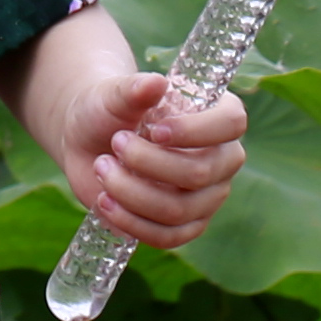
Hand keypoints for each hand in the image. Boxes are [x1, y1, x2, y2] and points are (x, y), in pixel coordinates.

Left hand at [0, 4, 247, 250]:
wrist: (88, 141)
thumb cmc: (108, 111)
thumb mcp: (112, 96)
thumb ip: (132, 90)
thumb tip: (155, 83)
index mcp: (217, 117)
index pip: (231, 124)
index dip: (194, 131)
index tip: (153, 129)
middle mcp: (221, 159)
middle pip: (200, 173)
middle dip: (147, 162)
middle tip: (114, 142)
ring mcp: (207, 197)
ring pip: (179, 209)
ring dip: (131, 191)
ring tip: (101, 167)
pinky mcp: (185, 225)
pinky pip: (167, 237)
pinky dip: (131, 222)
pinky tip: (105, 201)